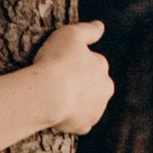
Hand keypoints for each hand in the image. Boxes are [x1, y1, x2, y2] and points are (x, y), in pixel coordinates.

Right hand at [29, 19, 112, 136]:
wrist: (47, 94)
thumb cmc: (57, 61)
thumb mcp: (71, 34)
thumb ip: (88, 30)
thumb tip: (100, 26)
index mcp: (102, 67)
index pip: (91, 63)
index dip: (74, 63)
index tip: (59, 64)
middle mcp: (105, 89)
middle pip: (93, 86)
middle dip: (81, 85)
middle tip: (59, 82)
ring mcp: (95, 110)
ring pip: (88, 104)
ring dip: (77, 102)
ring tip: (55, 98)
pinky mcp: (84, 126)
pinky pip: (78, 122)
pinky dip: (71, 119)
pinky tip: (57, 113)